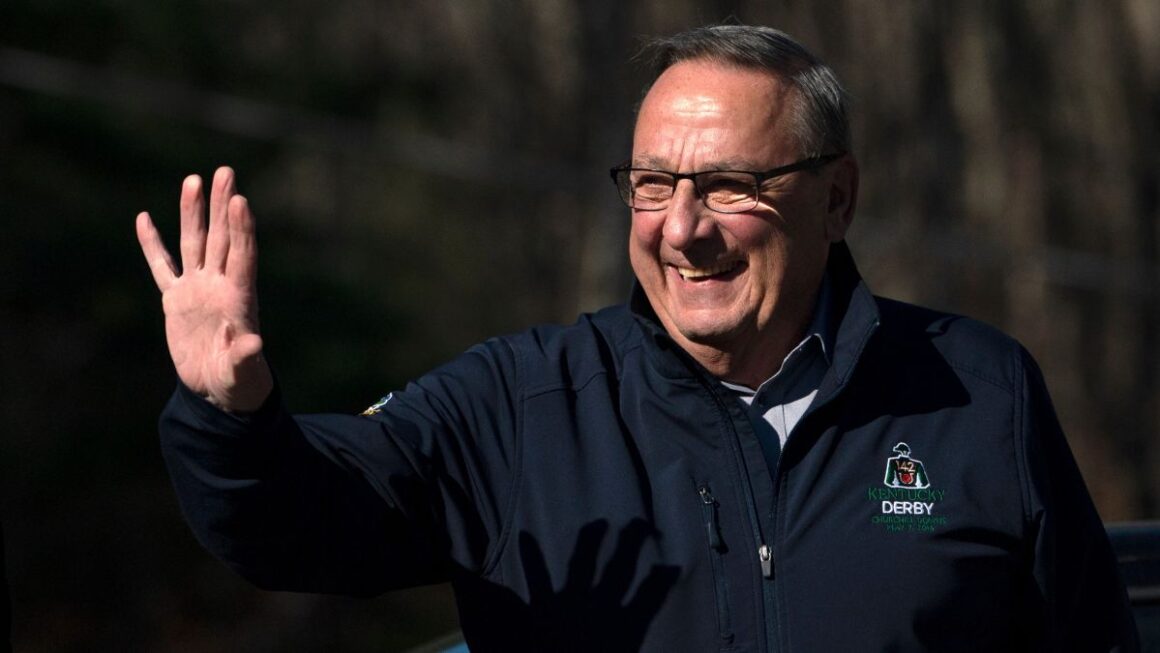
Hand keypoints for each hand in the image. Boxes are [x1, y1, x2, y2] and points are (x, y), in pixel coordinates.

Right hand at [136, 167, 273, 411]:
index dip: (242, 230)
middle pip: (221, 238)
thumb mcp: (242, 371)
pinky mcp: (176, 300)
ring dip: (194, 213)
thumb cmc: (238, 382)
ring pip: (194, 243)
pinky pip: (162, 266)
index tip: (241, 201)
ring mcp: (198, 289)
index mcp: (239, 299)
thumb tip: (254, 342)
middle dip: (222, 206)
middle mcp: (220, 286)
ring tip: (193, 180)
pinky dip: (152, 244)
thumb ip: (245, 355)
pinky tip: (145, 218)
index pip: (243, 256)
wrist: (218, 389)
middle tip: (225, 172)